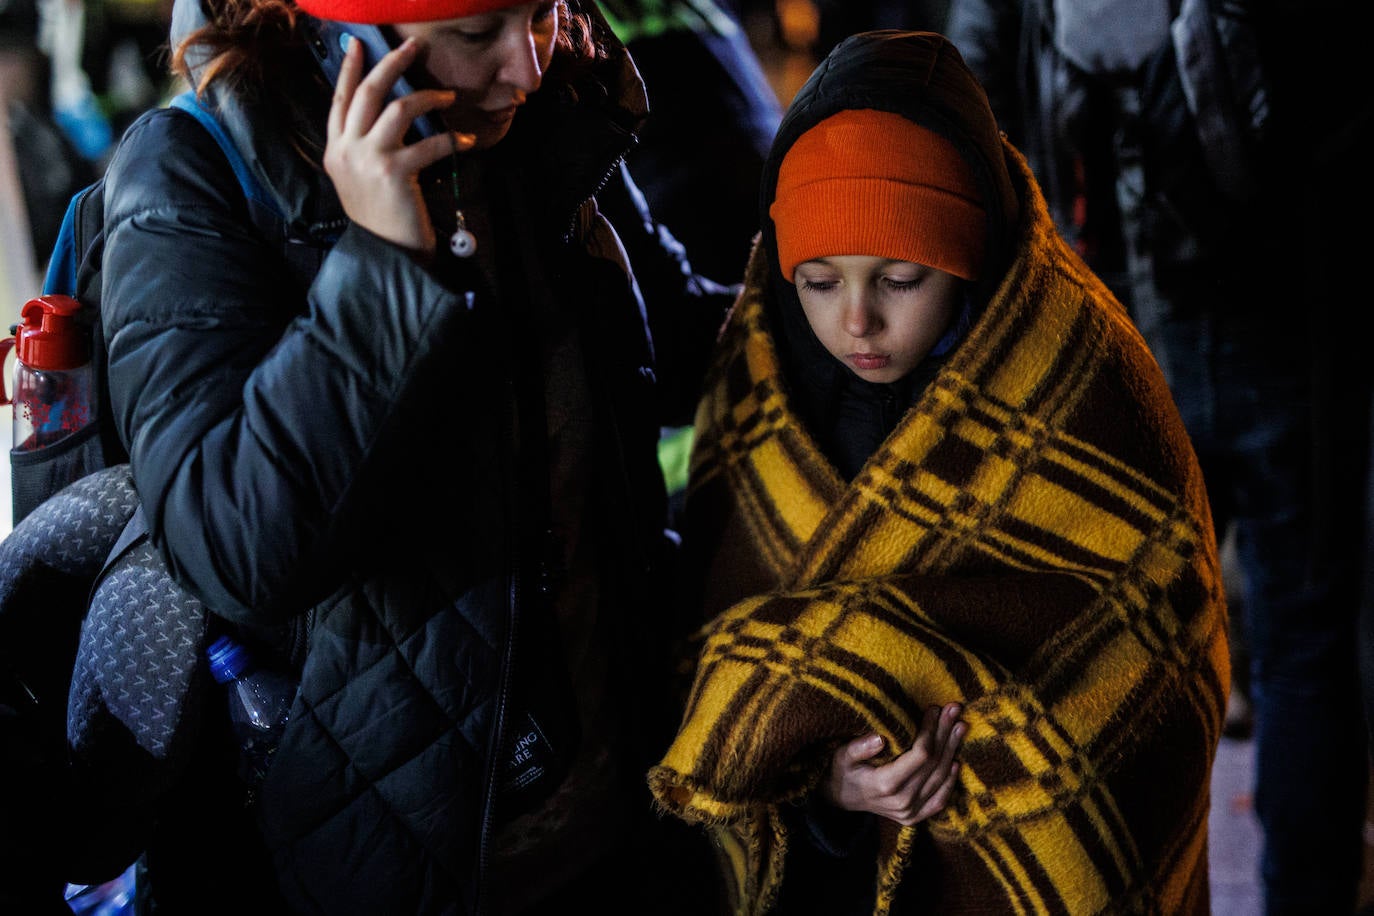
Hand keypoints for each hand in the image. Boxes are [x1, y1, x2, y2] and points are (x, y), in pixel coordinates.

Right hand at [323, 35, 474, 256]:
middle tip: (413, 47)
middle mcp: (347, 150)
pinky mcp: (395, 172)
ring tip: (448, 97)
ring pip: (397, 107)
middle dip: (393, 63)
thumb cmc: (381, 216)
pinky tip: (467, 141)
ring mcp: (369, 160)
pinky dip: (453, 139)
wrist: (387, 253)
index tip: (359, 45)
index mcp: (336, 149)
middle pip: (368, 92)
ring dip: (428, 96)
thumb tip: (385, 111)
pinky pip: (429, 142)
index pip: (340, 99)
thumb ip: (362, 146)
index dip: (351, 70)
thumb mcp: (359, 178)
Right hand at [821, 703, 965, 826]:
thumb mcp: (841, 755)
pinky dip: (950, 781)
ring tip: (960, 726)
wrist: (841, 800)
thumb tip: (879, 738)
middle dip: (946, 733)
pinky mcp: (914, 817)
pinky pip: (939, 800)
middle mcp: (901, 801)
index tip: (934, 709)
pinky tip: (955, 762)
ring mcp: (910, 812)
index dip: (931, 730)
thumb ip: (858, 748)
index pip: (920, 755)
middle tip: (955, 709)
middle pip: (934, 764)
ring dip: (952, 750)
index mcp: (885, 784)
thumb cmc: (842, 771)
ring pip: (940, 778)